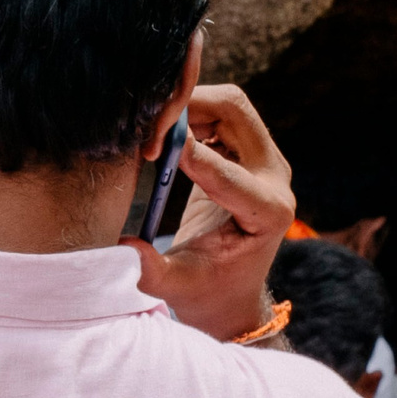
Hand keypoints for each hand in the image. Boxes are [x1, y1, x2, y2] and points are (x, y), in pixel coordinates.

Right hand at [126, 85, 294, 340]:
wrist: (230, 292)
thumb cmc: (206, 293)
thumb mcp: (177, 286)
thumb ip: (151, 270)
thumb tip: (122, 249)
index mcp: (268, 212)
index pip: (229, 172)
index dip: (191, 154)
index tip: (154, 144)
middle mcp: (274, 178)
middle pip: (235, 112)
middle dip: (189, 106)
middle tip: (144, 121)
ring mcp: (263, 159)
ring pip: (227, 104)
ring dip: (186, 105)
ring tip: (146, 126)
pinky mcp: (246, 151)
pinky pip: (219, 113)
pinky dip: (187, 112)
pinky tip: (157, 128)